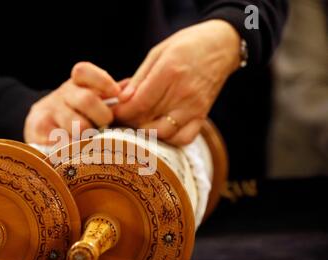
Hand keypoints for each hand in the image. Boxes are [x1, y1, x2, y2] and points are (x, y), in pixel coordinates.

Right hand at [24, 62, 119, 144]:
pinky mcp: (38, 130)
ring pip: (78, 125)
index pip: (84, 71)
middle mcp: (61, 93)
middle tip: (105, 127)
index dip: (103, 81)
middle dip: (102, 117)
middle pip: (87, 100)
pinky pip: (64, 142)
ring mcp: (48, 111)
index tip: (116, 94)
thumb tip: (132, 95)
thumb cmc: (79, 116)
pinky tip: (77, 152)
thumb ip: (115, 98)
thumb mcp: (95, 102)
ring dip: (90, 137)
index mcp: (77, 82)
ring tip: (91, 143)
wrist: (42, 130)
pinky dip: (75, 150)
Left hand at [113, 20, 240, 144]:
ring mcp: (194, 107)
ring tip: (138, 121)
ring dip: (145, 132)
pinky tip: (160, 129)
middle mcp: (183, 93)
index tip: (112, 111)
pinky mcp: (202, 115)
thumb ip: (139, 78)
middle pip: (147, 120)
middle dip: (128, 121)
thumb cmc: (186, 45)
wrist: (222, 45)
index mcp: (170, 72)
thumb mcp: (158, 53)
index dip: (121, 112)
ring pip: (163, 133)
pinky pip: (184, 138)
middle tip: (121, 116)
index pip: (139, 104)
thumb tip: (120, 99)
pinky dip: (169, 139)